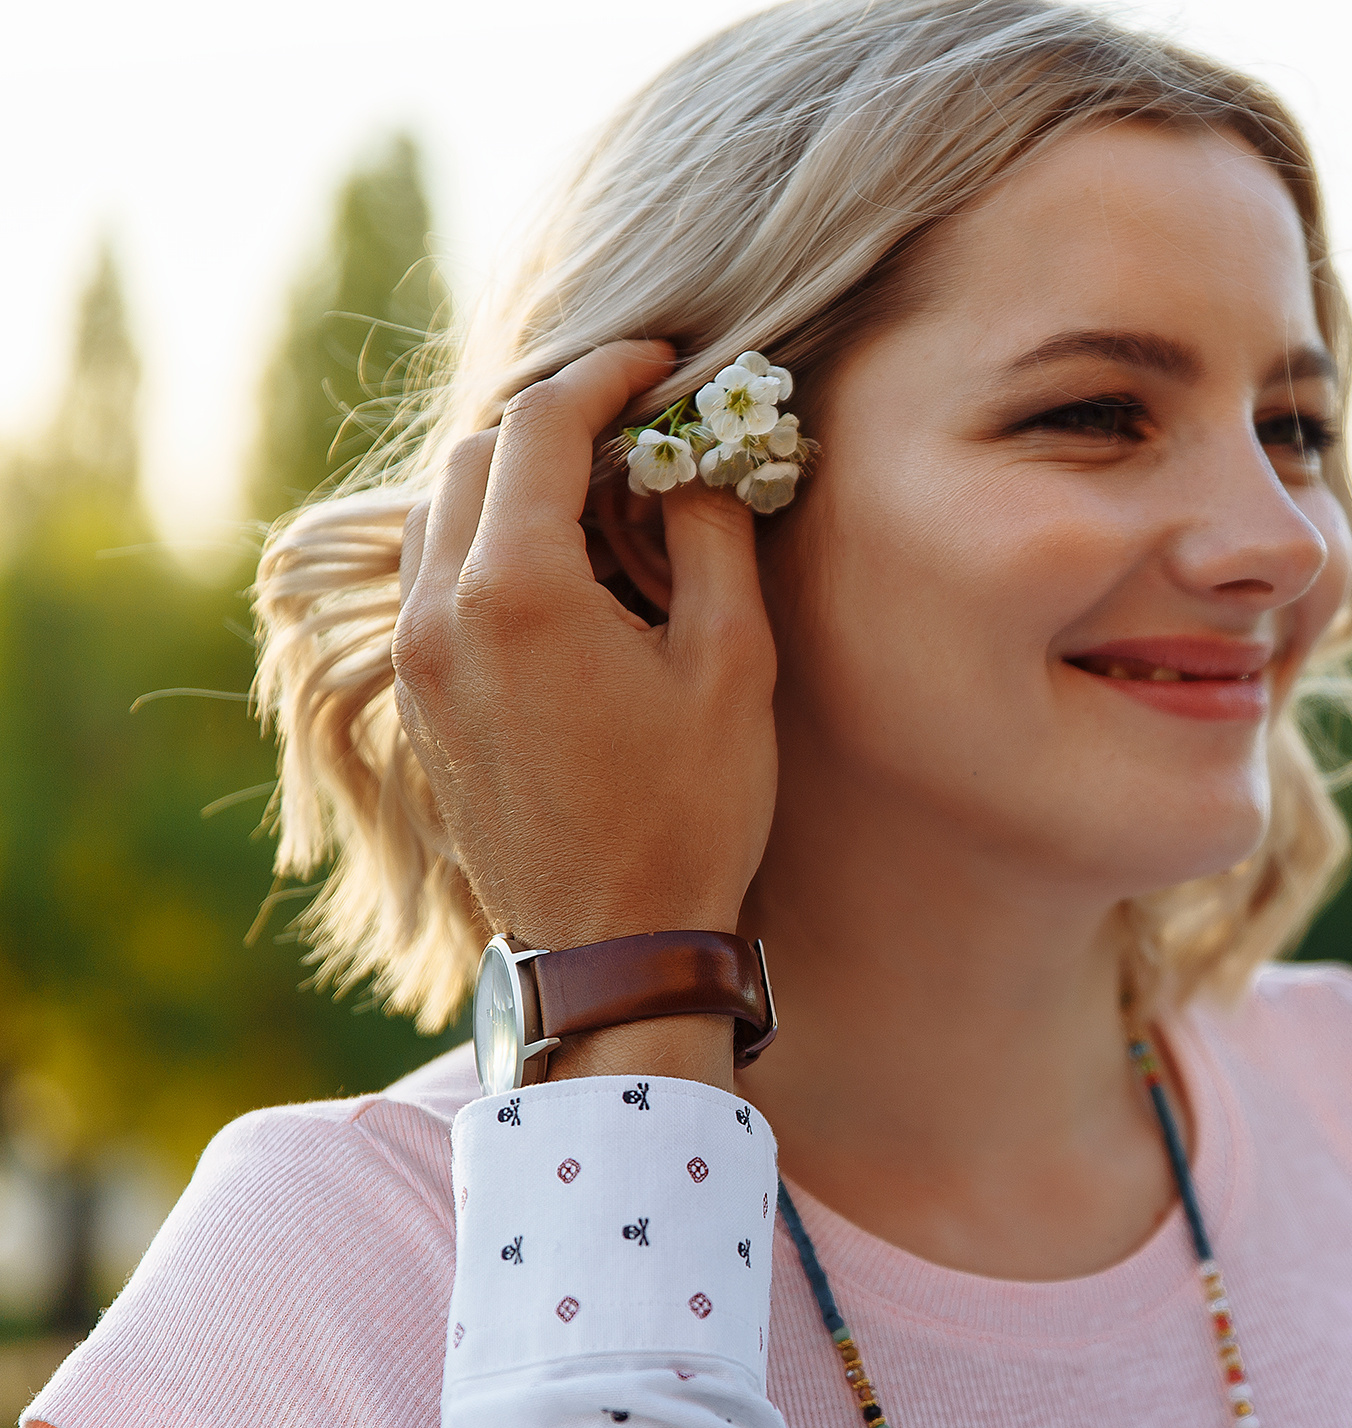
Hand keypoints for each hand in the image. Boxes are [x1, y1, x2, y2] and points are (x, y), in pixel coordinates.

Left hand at [395, 341, 777, 1086]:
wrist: (614, 942)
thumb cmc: (689, 811)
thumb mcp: (733, 664)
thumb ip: (710, 537)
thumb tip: (692, 464)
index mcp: (519, 591)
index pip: (541, 425)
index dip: (607, 375)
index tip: (662, 363)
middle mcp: (444, 611)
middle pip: (480, 453)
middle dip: (559, 420)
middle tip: (642, 426)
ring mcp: (420, 659)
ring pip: (444, 511)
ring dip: (517, 478)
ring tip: (604, 496)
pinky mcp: (420, 699)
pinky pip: (435, 575)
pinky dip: (490, 539)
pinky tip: (563, 569)